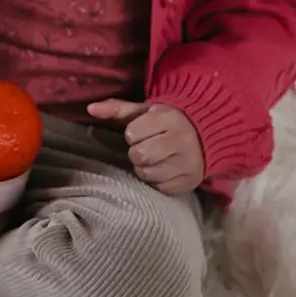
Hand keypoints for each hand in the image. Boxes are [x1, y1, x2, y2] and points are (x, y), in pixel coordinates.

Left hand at [86, 100, 204, 195]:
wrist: (204, 134)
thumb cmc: (165, 122)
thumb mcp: (143, 111)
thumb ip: (116, 108)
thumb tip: (90, 108)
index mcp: (168, 118)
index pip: (132, 133)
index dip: (132, 134)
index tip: (141, 132)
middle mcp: (182, 140)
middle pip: (139, 155)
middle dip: (136, 152)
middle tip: (146, 147)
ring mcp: (188, 163)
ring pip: (148, 174)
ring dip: (145, 168)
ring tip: (153, 158)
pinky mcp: (189, 182)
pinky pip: (161, 188)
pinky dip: (157, 180)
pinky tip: (163, 169)